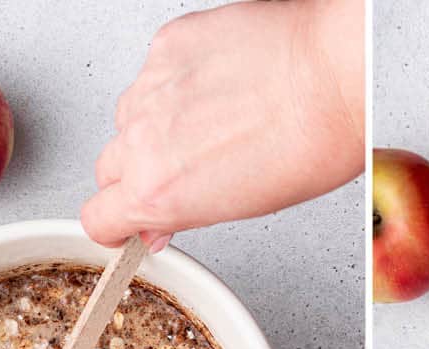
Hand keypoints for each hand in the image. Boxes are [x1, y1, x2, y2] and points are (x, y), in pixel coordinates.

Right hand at [82, 0, 364, 246]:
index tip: (126, 223)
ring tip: (206, 126)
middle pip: (108, 167)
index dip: (114, 225)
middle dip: (135, 176)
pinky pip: (154, 73)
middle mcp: (143, 138)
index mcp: (157, 192)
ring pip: (129, 116)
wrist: (332, 75)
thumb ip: (185, 212)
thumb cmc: (306, 145)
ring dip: (153, 127)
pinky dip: (175, 83)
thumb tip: (161, 220)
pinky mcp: (167, 43)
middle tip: (178, 174)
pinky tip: (215, 87)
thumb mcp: (241, 207)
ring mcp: (152, 84)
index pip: (96, 219)